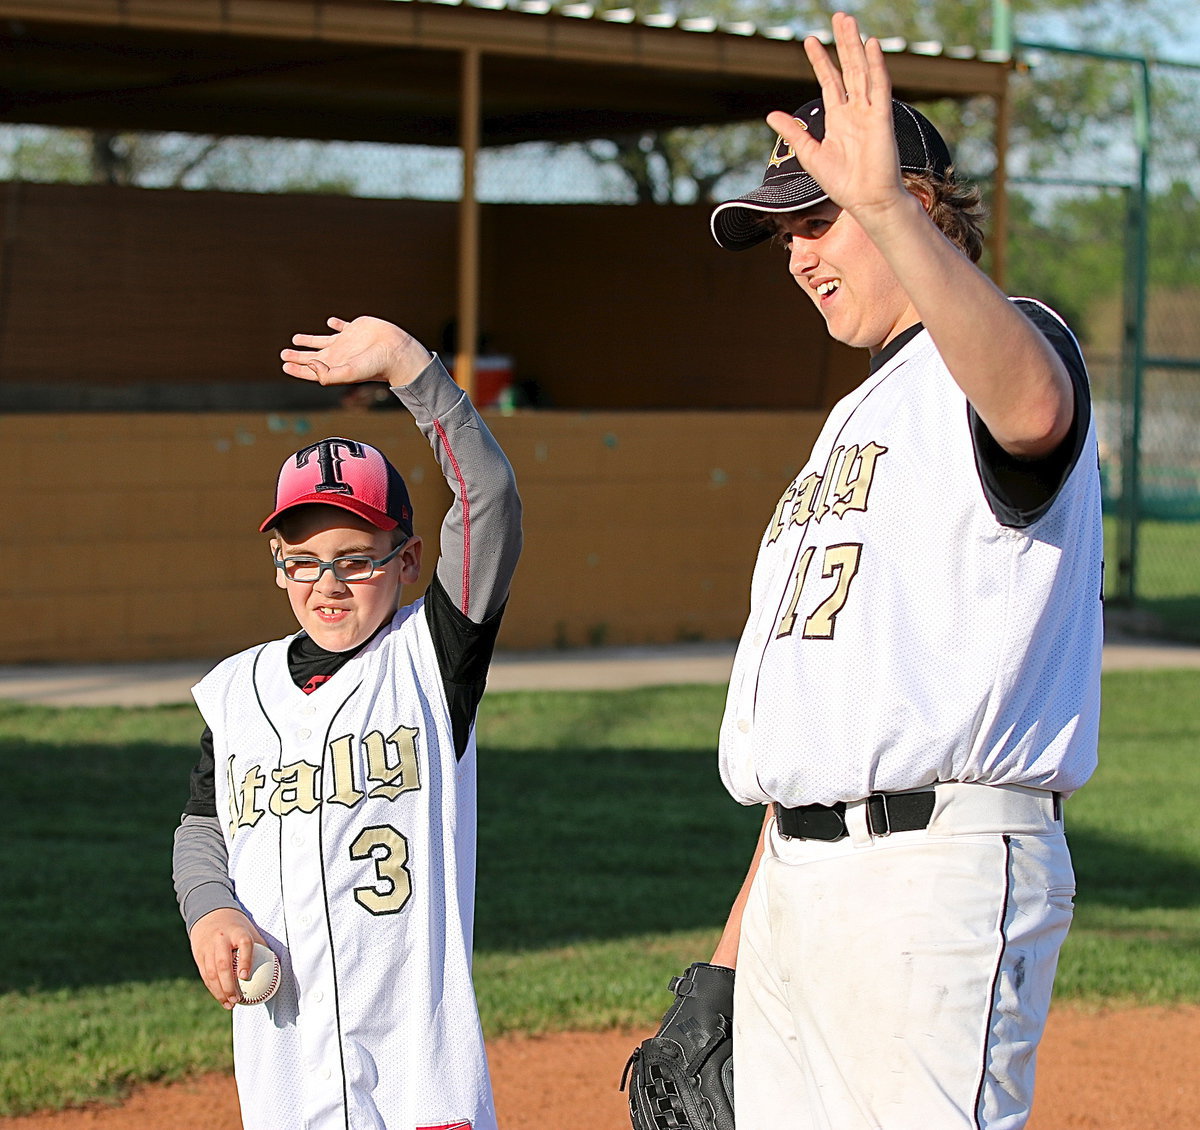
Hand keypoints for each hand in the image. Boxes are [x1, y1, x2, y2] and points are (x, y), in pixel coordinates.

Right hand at [189, 908, 266, 1009]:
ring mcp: (208, 947)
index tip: (246, 976)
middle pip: (223, 963)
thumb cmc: (237, 927)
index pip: (243, 944)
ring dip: (219, 991)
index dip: (245, 960)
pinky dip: (212, 988)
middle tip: (238, 999)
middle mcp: (221, 939)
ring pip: (211, 972)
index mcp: (238, 931)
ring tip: (230, 1004)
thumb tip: (279, 967)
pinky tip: (221, 998)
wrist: (210, 914)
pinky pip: (205, 974)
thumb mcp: (250, 930)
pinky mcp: (199, 955)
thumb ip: (262, 947)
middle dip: (229, 984)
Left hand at [281, 316, 432, 387]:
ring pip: (322, 341)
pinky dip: (334, 323)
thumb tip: (310, 364)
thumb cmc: (375, 366)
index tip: (284, 365)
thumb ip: (327, 374)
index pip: (312, 370)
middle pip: (313, 356)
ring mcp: (347, 341)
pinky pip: (341, 325)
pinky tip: (330, 322)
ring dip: (309, 340)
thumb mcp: (348, 373)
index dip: (297, 369)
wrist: (396, 351)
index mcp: (335, 367)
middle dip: (298, 356)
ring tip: (296, 339)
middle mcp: (339, 355)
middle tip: (284, 354)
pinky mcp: (356, 328)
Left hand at [766, 12, 906, 223]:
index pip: (829, 81)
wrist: (866, 200)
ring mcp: (870, 111)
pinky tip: (872, 45)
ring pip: (863, 70)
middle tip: (838, 16)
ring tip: (848, 21)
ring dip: (856, 46)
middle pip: (848, 68)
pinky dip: (877, 65)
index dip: (820, 61)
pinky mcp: (882, 117)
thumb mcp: (809, 155)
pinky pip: (880, 86)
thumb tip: (770, 114)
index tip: (810, 40)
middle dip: (842, 43)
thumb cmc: (842, 183)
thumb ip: (793, 132)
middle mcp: (855, 110)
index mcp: (838, 119)